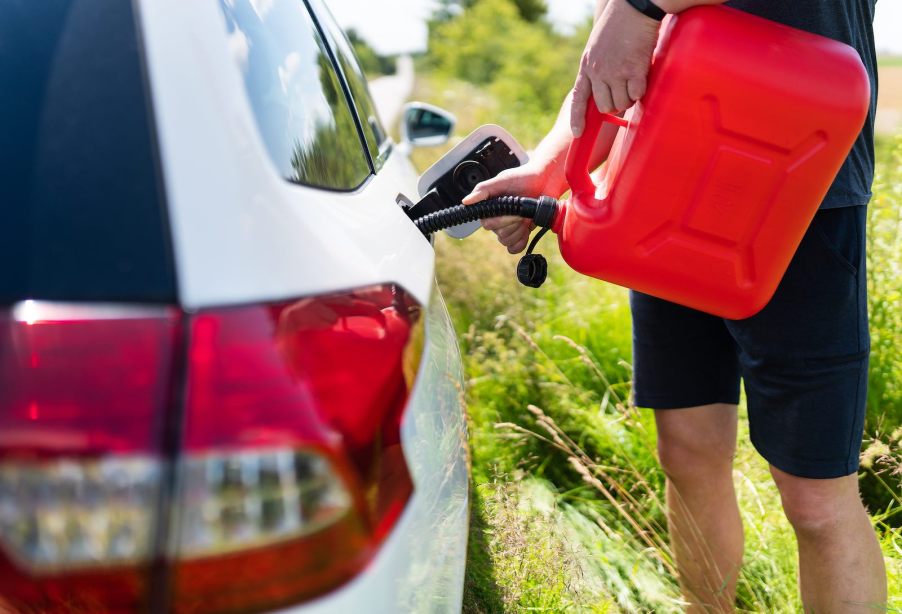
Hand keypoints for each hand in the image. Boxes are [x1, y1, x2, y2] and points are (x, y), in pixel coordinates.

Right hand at [462, 160, 561, 253]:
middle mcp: (498, 219)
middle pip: (499, 235)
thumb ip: (483, 190)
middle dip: (514, 224)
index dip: (502, 221)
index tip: (514, 211)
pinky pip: (514, 248)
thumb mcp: (503, 179)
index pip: (488, 225)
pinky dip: (521, 242)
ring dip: (520, 231)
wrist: (546, 180)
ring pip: (507, 241)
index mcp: (490, 208)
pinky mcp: (521, 233)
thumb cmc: (524, 177)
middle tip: (523, 212)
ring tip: (527, 217)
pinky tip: (527, 230)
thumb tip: (465, 201)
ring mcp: (510, 227)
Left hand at [570, 0, 660, 136]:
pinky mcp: (634, 71)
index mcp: (587, 66)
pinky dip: (641, 90)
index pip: (578, 98)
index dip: (577, 118)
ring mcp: (615, 72)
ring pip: (621, 104)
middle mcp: (598, 72)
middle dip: (614, 105)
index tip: (577, 133)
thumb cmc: (617, 26)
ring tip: (633, 80)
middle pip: (604, 107)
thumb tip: (604, 90)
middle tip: (623, 93)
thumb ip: (597, 68)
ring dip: (629, 98)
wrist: (633, 8)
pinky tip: (641, 76)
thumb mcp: (597, 48)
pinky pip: (637, 94)